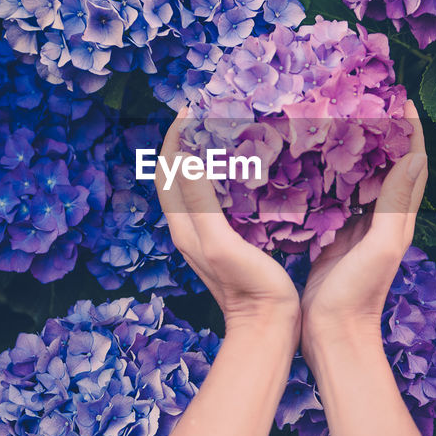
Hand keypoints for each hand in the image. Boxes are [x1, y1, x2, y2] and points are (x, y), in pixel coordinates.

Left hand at [157, 109, 300, 340]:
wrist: (267, 329)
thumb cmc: (248, 288)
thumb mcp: (222, 242)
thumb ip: (202, 203)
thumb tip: (187, 157)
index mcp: (183, 224)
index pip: (167, 167)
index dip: (175, 134)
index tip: (195, 105)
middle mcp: (188, 227)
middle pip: (178, 171)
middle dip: (188, 138)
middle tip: (213, 111)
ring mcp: (207, 235)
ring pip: (197, 182)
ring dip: (206, 154)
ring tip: (229, 129)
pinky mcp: (228, 240)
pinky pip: (218, 196)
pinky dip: (225, 173)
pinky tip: (248, 168)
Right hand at [300, 100, 426, 347]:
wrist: (331, 335)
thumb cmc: (358, 296)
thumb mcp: (380, 247)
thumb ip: (396, 205)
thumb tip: (416, 156)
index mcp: (397, 217)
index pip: (411, 161)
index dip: (409, 129)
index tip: (398, 97)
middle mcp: (380, 217)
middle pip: (386, 163)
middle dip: (379, 130)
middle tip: (360, 97)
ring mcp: (355, 225)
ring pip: (358, 176)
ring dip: (352, 148)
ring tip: (334, 116)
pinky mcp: (332, 234)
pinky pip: (332, 195)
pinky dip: (326, 173)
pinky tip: (307, 158)